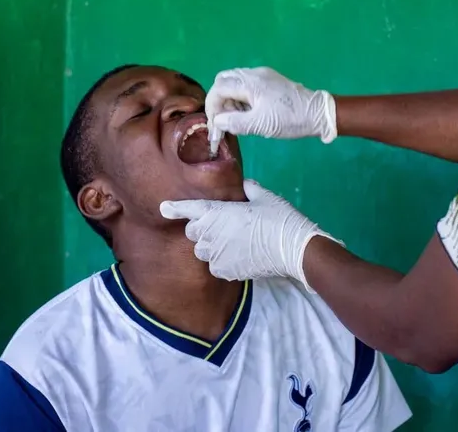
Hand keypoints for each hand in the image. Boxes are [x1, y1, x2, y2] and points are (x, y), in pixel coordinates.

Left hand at [160, 180, 340, 288]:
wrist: (293, 249)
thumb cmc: (279, 218)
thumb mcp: (265, 197)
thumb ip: (249, 189)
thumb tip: (245, 185)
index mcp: (218, 212)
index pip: (190, 209)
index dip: (175, 208)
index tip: (164, 207)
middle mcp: (212, 234)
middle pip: (193, 231)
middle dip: (201, 227)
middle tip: (220, 224)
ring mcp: (217, 255)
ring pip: (201, 250)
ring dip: (209, 245)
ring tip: (229, 241)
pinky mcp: (225, 271)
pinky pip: (214, 265)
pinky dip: (220, 260)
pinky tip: (236, 256)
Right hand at [204, 68, 337, 146]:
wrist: (318, 114)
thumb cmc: (289, 119)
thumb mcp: (259, 125)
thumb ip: (234, 122)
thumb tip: (218, 121)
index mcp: (250, 82)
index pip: (219, 88)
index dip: (212, 106)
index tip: (215, 125)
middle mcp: (254, 74)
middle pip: (224, 80)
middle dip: (219, 99)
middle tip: (225, 119)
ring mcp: (263, 75)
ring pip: (235, 81)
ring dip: (230, 99)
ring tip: (238, 118)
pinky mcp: (271, 81)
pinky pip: (247, 84)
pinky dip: (241, 97)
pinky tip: (249, 112)